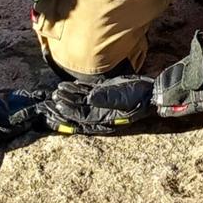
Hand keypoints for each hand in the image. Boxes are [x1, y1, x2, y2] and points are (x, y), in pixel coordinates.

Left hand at [39, 77, 155, 134]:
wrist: (150, 91)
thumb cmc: (138, 97)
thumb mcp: (122, 98)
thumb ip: (104, 99)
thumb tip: (88, 98)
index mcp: (103, 117)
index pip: (81, 116)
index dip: (68, 111)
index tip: (57, 105)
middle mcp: (100, 111)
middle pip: (77, 110)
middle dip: (64, 105)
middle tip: (51, 99)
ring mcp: (102, 102)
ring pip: (81, 100)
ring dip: (69, 96)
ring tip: (57, 91)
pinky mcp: (105, 92)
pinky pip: (88, 92)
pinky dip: (77, 89)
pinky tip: (68, 85)